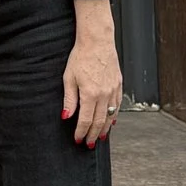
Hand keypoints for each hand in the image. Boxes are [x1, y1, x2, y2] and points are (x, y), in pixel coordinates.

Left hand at [61, 0, 121, 147]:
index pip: (86, 120)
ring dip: (105, 128)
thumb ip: (69, 100)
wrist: (97, 41)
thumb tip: (66, 116)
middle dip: (94, 135)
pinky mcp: (118, 84)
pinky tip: (111, 121)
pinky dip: (114, 116)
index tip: (78, 139)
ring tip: (101, 137)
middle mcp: (104, 94)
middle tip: (89, 144)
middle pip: (99, 121)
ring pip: (111, 115)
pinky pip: (118, 105)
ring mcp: (113, 90)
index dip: (81, 132)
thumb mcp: (69, 78)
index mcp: (90, 94)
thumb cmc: (81, 56)